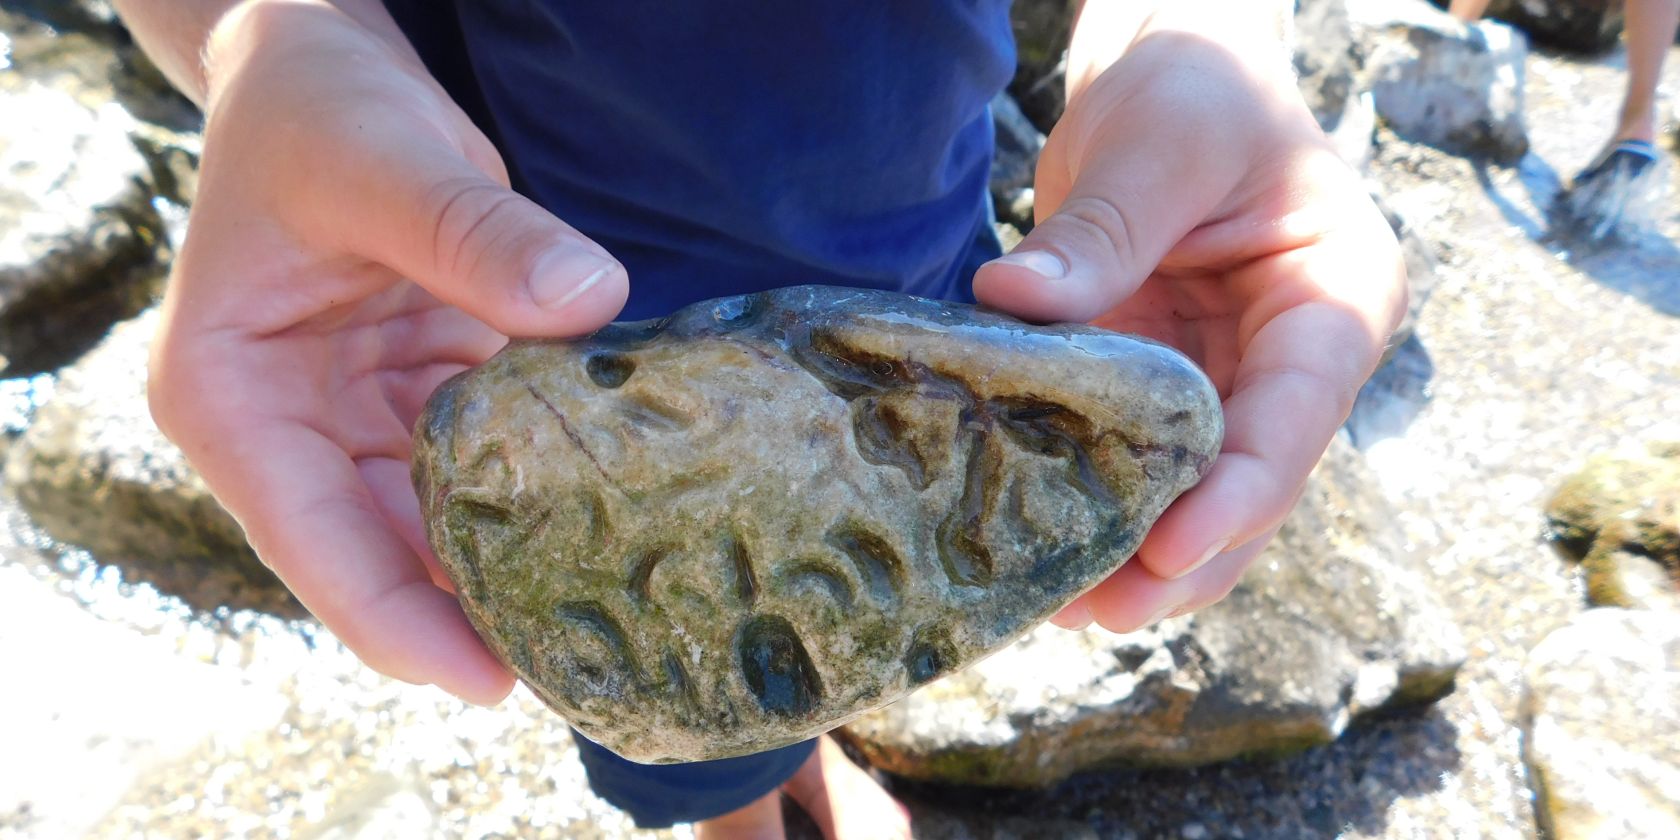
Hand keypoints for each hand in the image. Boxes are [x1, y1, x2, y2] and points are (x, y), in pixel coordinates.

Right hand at [147, 0, 626, 702]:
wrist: (325, 70)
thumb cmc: (319, 112)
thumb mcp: (383, 162)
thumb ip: (477, 235)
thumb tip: (587, 300)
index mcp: (230, 401)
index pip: (313, 542)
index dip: (400, 621)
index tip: (490, 679)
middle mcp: (288, 431)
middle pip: (383, 555)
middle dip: (473, 611)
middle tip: (583, 657)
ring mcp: (355, 421)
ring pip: (440, 522)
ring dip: (516, 558)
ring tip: (611, 607)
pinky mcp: (418, 397)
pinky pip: (485, 463)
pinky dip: (541, 486)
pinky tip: (614, 513)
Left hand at [974, 22, 1406, 631]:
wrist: (1171, 72)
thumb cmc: (1197, 88)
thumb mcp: (1161, 143)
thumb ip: (1101, 231)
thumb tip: (1012, 300)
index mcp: (1337, 297)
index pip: (1300, 414)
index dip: (1240, 494)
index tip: (1167, 549)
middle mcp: (1295, 358)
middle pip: (1255, 484)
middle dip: (1182, 556)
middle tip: (1097, 609)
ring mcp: (1232, 380)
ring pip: (1201, 497)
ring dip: (1141, 556)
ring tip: (1062, 606)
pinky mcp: (1165, 388)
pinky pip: (1142, 464)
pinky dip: (1102, 508)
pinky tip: (1048, 549)